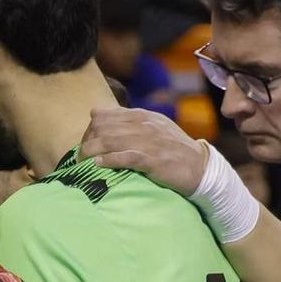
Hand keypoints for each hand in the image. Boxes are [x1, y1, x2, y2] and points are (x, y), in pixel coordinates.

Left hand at [79, 106, 208, 195]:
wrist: (200, 167)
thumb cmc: (172, 148)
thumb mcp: (153, 126)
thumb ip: (128, 120)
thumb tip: (97, 115)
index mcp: (142, 115)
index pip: (103, 116)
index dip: (89, 130)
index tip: (86, 143)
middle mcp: (144, 125)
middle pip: (102, 128)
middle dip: (86, 142)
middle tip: (80, 156)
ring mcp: (150, 142)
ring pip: (109, 141)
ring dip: (90, 152)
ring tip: (82, 162)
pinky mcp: (154, 160)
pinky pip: (126, 157)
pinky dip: (109, 160)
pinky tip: (99, 164)